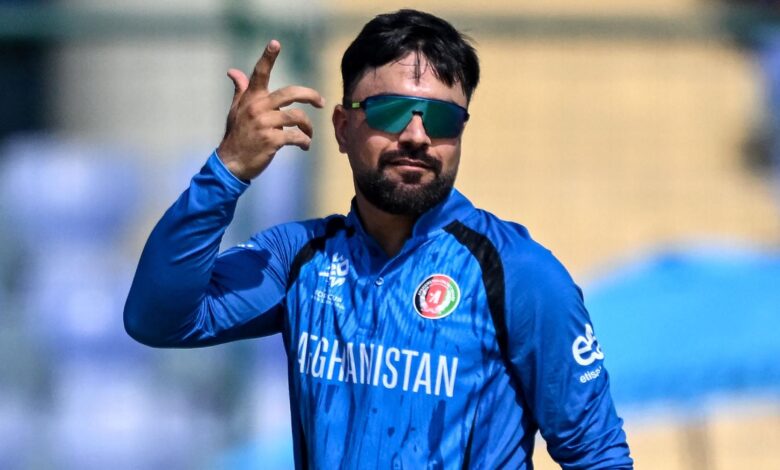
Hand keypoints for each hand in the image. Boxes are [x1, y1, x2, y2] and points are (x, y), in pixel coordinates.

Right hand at [217, 40, 324, 180]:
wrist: (231, 162)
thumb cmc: (236, 135)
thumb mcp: (236, 110)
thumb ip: (240, 90)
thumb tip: (232, 71)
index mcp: (251, 99)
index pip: (259, 74)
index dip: (268, 57)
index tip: (275, 43)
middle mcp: (257, 108)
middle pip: (290, 93)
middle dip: (310, 95)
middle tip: (321, 102)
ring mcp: (264, 124)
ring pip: (297, 117)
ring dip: (308, 127)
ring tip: (308, 133)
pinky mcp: (271, 140)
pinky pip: (296, 136)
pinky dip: (304, 141)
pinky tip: (305, 146)